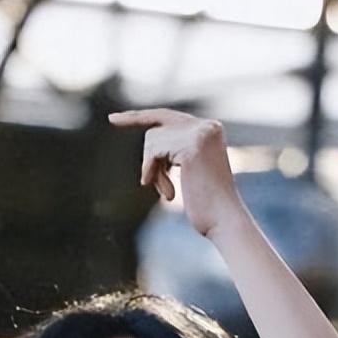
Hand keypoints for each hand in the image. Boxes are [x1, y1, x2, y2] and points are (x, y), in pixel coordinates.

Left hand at [108, 107, 244, 238]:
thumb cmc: (207, 204)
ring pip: (152, 141)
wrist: (224, 220)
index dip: (138, 117)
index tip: (112, 119)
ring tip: (169, 192)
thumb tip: (152, 146)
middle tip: (148, 183)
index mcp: (210, 129)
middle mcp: (206, 126)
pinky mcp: (191, 147)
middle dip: (149, 158)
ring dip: (154, 171)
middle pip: (156, 129)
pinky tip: (169, 194)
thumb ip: (175, 152)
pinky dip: (153, 172)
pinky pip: (154, 152)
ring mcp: (199, 134)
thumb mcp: (191, 172)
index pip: (166, 116)